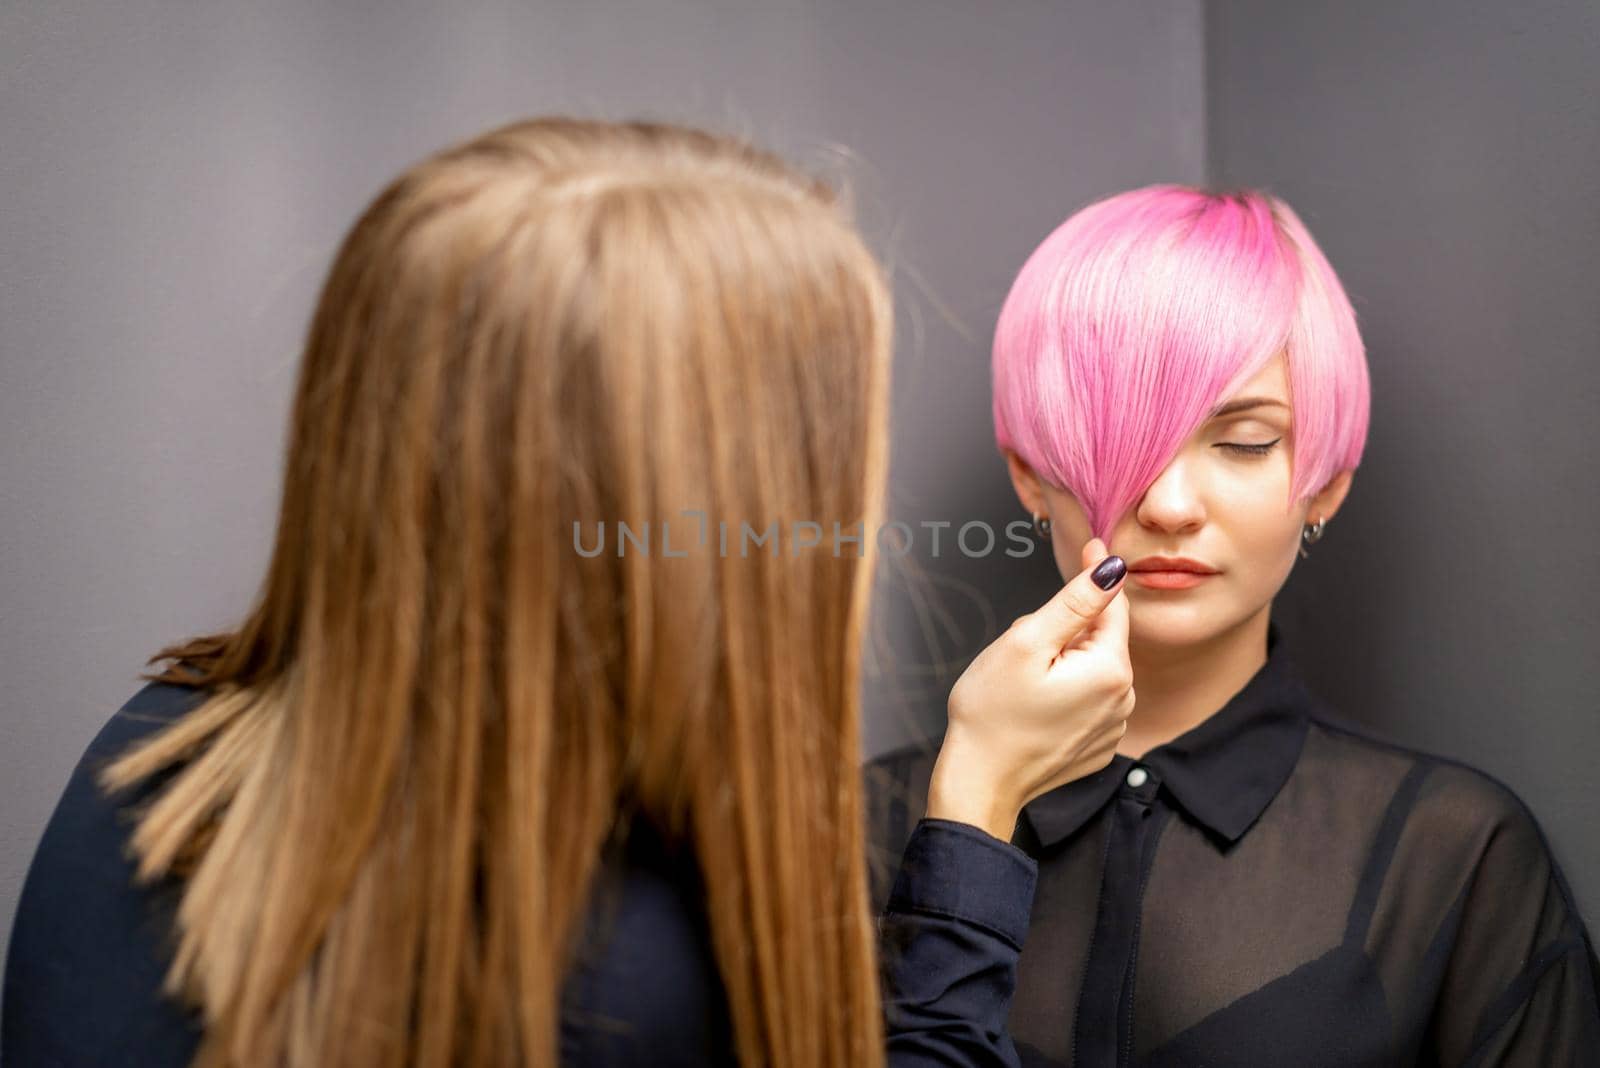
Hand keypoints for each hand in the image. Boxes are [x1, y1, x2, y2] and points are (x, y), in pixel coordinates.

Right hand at [926, 537, 1133, 840]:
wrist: (980, 782)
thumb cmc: (991, 712)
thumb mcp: (1026, 642)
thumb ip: (1075, 602)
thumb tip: (1112, 567)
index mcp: (1111, 670)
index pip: (1112, 605)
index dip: (1095, 575)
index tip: (1088, 545)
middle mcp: (1123, 700)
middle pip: (1099, 640)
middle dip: (1066, 631)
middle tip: (1023, 647)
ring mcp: (1112, 727)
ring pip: (1091, 669)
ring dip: (1065, 663)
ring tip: (1024, 682)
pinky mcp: (1097, 746)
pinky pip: (1087, 701)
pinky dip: (1066, 693)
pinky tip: (1034, 707)